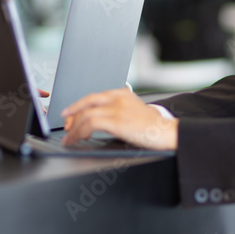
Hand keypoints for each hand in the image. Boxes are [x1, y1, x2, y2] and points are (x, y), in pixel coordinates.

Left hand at [61, 88, 177, 150]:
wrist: (168, 132)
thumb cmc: (155, 127)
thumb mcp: (137, 111)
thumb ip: (121, 110)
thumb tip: (103, 121)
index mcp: (123, 94)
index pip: (94, 96)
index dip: (79, 105)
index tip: (70, 113)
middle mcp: (118, 98)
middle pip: (87, 103)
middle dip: (73, 115)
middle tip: (66, 126)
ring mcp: (117, 108)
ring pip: (86, 115)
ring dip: (74, 128)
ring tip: (69, 138)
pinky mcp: (116, 121)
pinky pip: (90, 124)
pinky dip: (79, 132)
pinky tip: (77, 139)